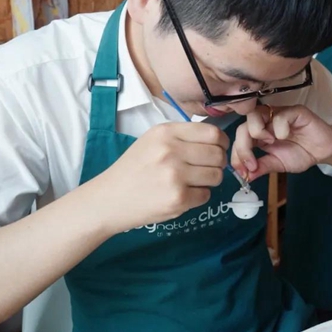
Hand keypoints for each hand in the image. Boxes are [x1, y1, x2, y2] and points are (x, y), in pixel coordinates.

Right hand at [89, 122, 228, 233]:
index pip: (212, 133)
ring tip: (193, 181)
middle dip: (218, 163)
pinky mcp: (178, 199)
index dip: (221, 142)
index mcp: (166, 132)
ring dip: (210, 180)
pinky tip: (183, 194)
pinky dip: (199, 196)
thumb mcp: (153, 140)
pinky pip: (206, 195)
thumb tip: (218, 141)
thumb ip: (182, 137)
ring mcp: (175, 176)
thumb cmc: (134, 168)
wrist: (110, 199)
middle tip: (206, 168)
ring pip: (216, 176)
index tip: (218, 149)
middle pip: (218, 155)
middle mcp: (171, 151)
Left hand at [231, 105, 331, 181]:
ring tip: (270, 143)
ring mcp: (278, 114)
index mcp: (258, 133)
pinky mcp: (294, 112)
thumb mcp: (278, 164)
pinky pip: (279, 115)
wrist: (324, 151)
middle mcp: (265, 122)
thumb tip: (244, 177)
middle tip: (252, 163)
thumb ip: (261, 167)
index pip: (239, 139)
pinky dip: (279, 127)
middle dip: (243, 147)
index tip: (242, 172)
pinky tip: (286, 135)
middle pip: (242, 126)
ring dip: (257, 131)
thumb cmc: (301, 153)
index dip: (237, 155)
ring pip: (255, 115)